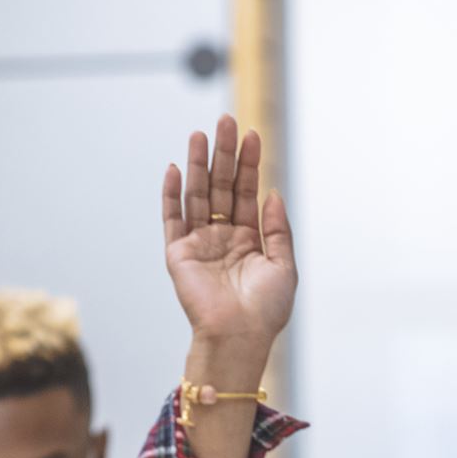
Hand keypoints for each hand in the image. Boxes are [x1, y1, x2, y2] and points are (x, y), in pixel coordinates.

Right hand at [162, 114, 295, 370]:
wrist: (239, 336)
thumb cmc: (265, 310)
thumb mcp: (284, 266)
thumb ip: (278, 228)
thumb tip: (272, 192)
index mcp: (250, 240)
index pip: (246, 192)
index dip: (249, 164)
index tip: (252, 135)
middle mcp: (223, 237)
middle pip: (221, 186)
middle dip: (224, 154)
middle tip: (226, 121)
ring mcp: (199, 243)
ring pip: (197, 194)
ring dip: (198, 164)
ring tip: (200, 134)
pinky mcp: (178, 253)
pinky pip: (172, 217)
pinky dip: (172, 193)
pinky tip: (176, 168)